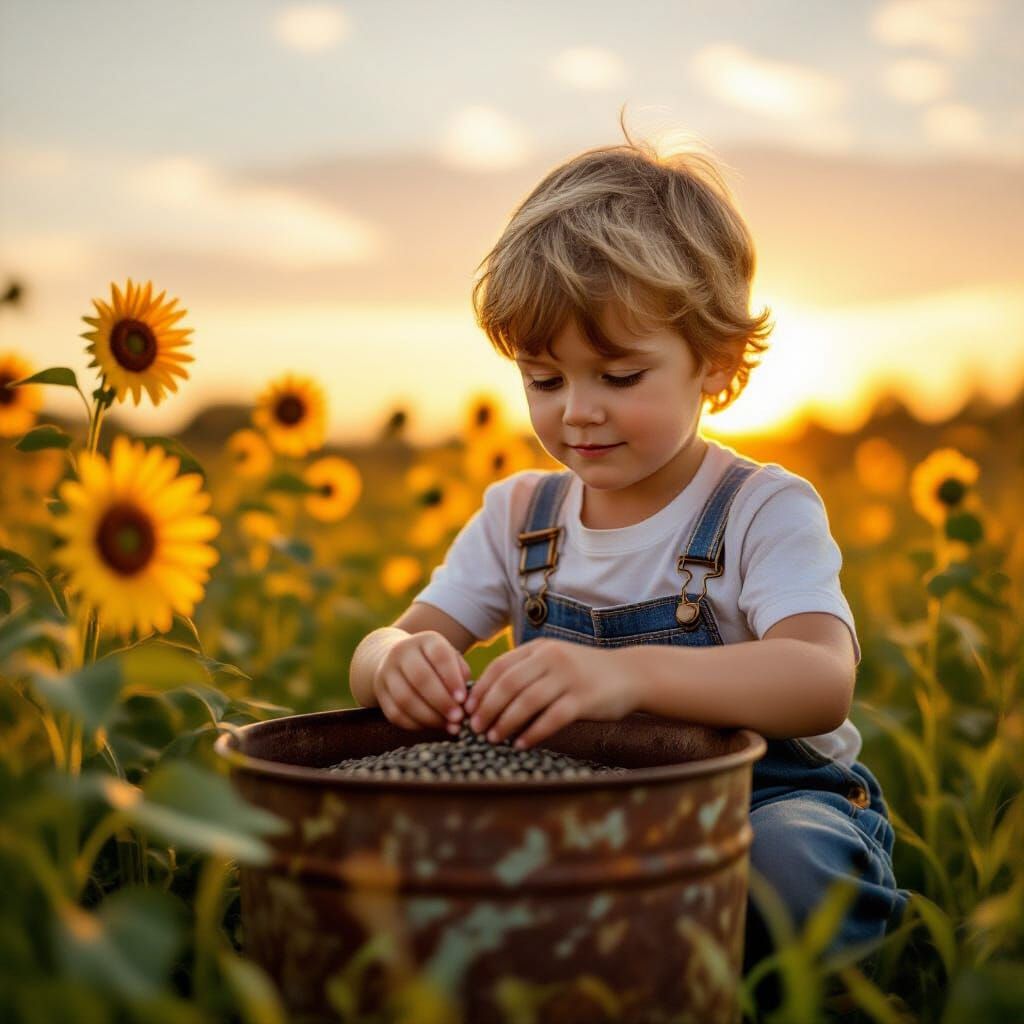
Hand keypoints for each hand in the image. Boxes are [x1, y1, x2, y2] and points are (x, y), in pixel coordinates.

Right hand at [373, 630, 471, 731]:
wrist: (398, 660)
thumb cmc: (435, 663)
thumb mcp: (451, 659)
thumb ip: (461, 674)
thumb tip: (466, 700)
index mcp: (426, 640)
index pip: (440, 656)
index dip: (452, 679)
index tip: (463, 699)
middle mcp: (402, 651)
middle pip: (421, 678)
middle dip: (442, 702)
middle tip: (458, 718)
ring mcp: (387, 671)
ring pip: (405, 699)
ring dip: (429, 717)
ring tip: (448, 726)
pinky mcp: (380, 692)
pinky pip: (395, 713)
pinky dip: (415, 724)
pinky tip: (431, 726)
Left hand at [464, 638, 637, 749]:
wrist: (630, 675)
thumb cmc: (585, 673)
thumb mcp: (554, 661)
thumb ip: (527, 671)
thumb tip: (487, 697)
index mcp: (540, 648)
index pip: (500, 667)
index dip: (480, 690)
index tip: (467, 709)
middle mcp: (552, 658)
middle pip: (508, 684)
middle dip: (488, 708)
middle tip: (476, 728)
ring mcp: (568, 677)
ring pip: (527, 701)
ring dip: (506, 723)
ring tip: (494, 739)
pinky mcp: (584, 699)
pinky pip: (551, 718)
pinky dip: (533, 733)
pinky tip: (521, 744)